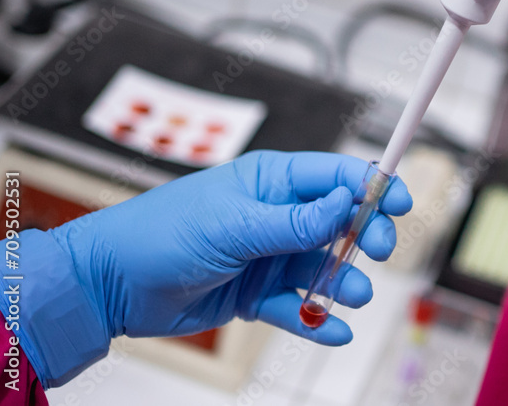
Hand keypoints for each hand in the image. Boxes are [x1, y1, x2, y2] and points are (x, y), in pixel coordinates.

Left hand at [0, 151, 411, 386]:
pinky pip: (296, 305)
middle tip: (376, 252)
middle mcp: (276, 216)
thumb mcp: (234, 225)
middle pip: (339, 222)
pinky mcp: (255, 293)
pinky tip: (333, 331)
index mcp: (271, 182)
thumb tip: (346, 203)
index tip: (397, 203)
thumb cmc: (161, 234)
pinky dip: (316, 319)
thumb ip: (295, 221)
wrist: (109, 284)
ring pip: (322, 267)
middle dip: (364, 236)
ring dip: (341, 281)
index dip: (371, 186)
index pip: (335, 177)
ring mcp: (267, 255)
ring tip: (352, 296)